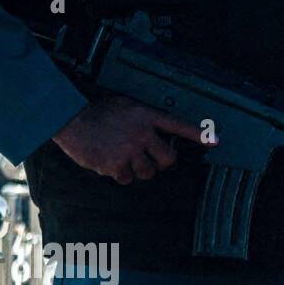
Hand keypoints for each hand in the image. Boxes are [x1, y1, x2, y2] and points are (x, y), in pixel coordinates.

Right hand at [52, 96, 207, 184]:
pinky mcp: (116, 165)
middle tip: (150, 158)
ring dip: (139, 169)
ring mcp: (129, 150)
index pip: (178, 125)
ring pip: (148, 172)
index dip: (198, 135)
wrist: (68, 118)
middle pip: (168, 159)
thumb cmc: (95, 112)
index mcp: (144, 115)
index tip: (215, 142)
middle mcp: (141, 133)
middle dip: (162, 162)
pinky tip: (110, 161)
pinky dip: (120, 174)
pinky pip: (127, 179)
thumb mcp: (124, 106)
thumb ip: (142, 119)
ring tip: (123, 156)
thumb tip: (156, 135)